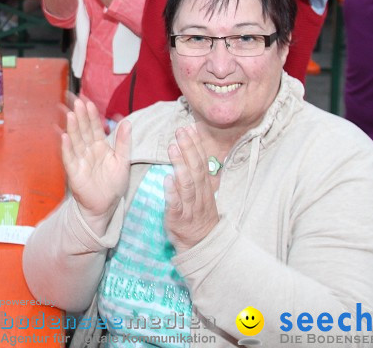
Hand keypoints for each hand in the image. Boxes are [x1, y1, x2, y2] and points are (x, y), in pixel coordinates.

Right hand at [62, 97, 130, 228]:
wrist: (105, 206)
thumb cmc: (113, 184)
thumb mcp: (123, 162)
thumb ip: (124, 143)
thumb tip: (127, 122)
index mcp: (100, 146)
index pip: (95, 127)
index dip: (92, 115)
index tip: (88, 102)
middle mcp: (88, 150)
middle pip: (83, 131)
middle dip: (80, 116)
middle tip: (77, 102)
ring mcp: (80, 160)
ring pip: (76, 141)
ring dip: (73, 128)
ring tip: (71, 115)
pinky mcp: (74, 172)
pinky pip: (69, 158)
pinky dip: (67, 148)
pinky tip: (64, 137)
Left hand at [164, 125, 219, 252]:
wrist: (202, 245)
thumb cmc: (198, 216)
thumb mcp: (202, 194)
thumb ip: (196, 174)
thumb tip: (192, 151)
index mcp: (204, 187)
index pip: (202, 161)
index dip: (197, 144)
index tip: (191, 127)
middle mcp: (200, 194)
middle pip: (196, 168)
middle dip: (189, 148)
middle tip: (180, 131)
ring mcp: (190, 206)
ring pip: (187, 183)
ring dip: (180, 165)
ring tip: (172, 148)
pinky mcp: (179, 218)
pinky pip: (176, 204)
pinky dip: (172, 192)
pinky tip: (167, 179)